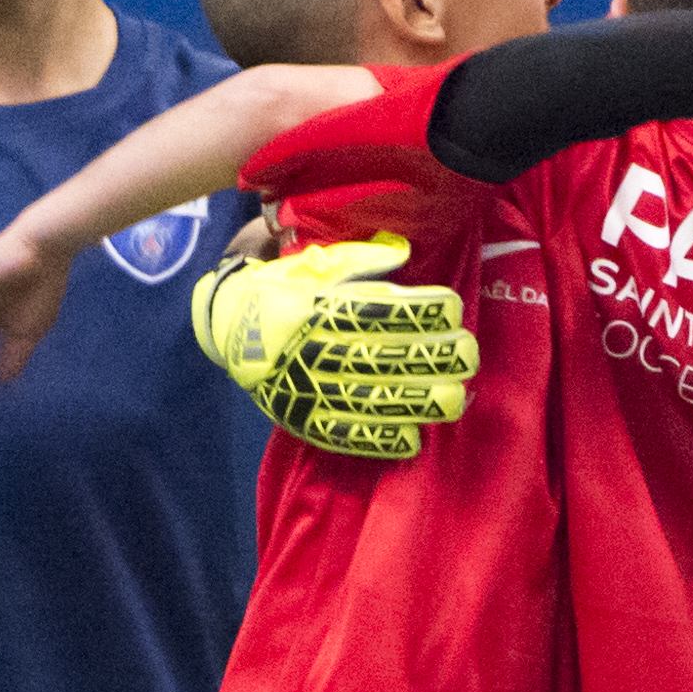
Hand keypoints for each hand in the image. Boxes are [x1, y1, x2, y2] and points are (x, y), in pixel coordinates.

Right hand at [192, 235, 478, 462]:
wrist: (224, 326)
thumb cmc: (281, 288)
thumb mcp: (310, 264)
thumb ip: (359, 260)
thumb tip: (404, 252)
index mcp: (309, 307)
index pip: (370, 310)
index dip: (414, 311)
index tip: (452, 309)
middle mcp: (305, 349)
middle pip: (376, 357)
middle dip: (428, 358)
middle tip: (468, 354)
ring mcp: (300, 388)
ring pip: (364, 399)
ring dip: (414, 401)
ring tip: (454, 399)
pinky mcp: (297, 418)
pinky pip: (339, 434)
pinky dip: (376, 438)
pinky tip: (413, 437)